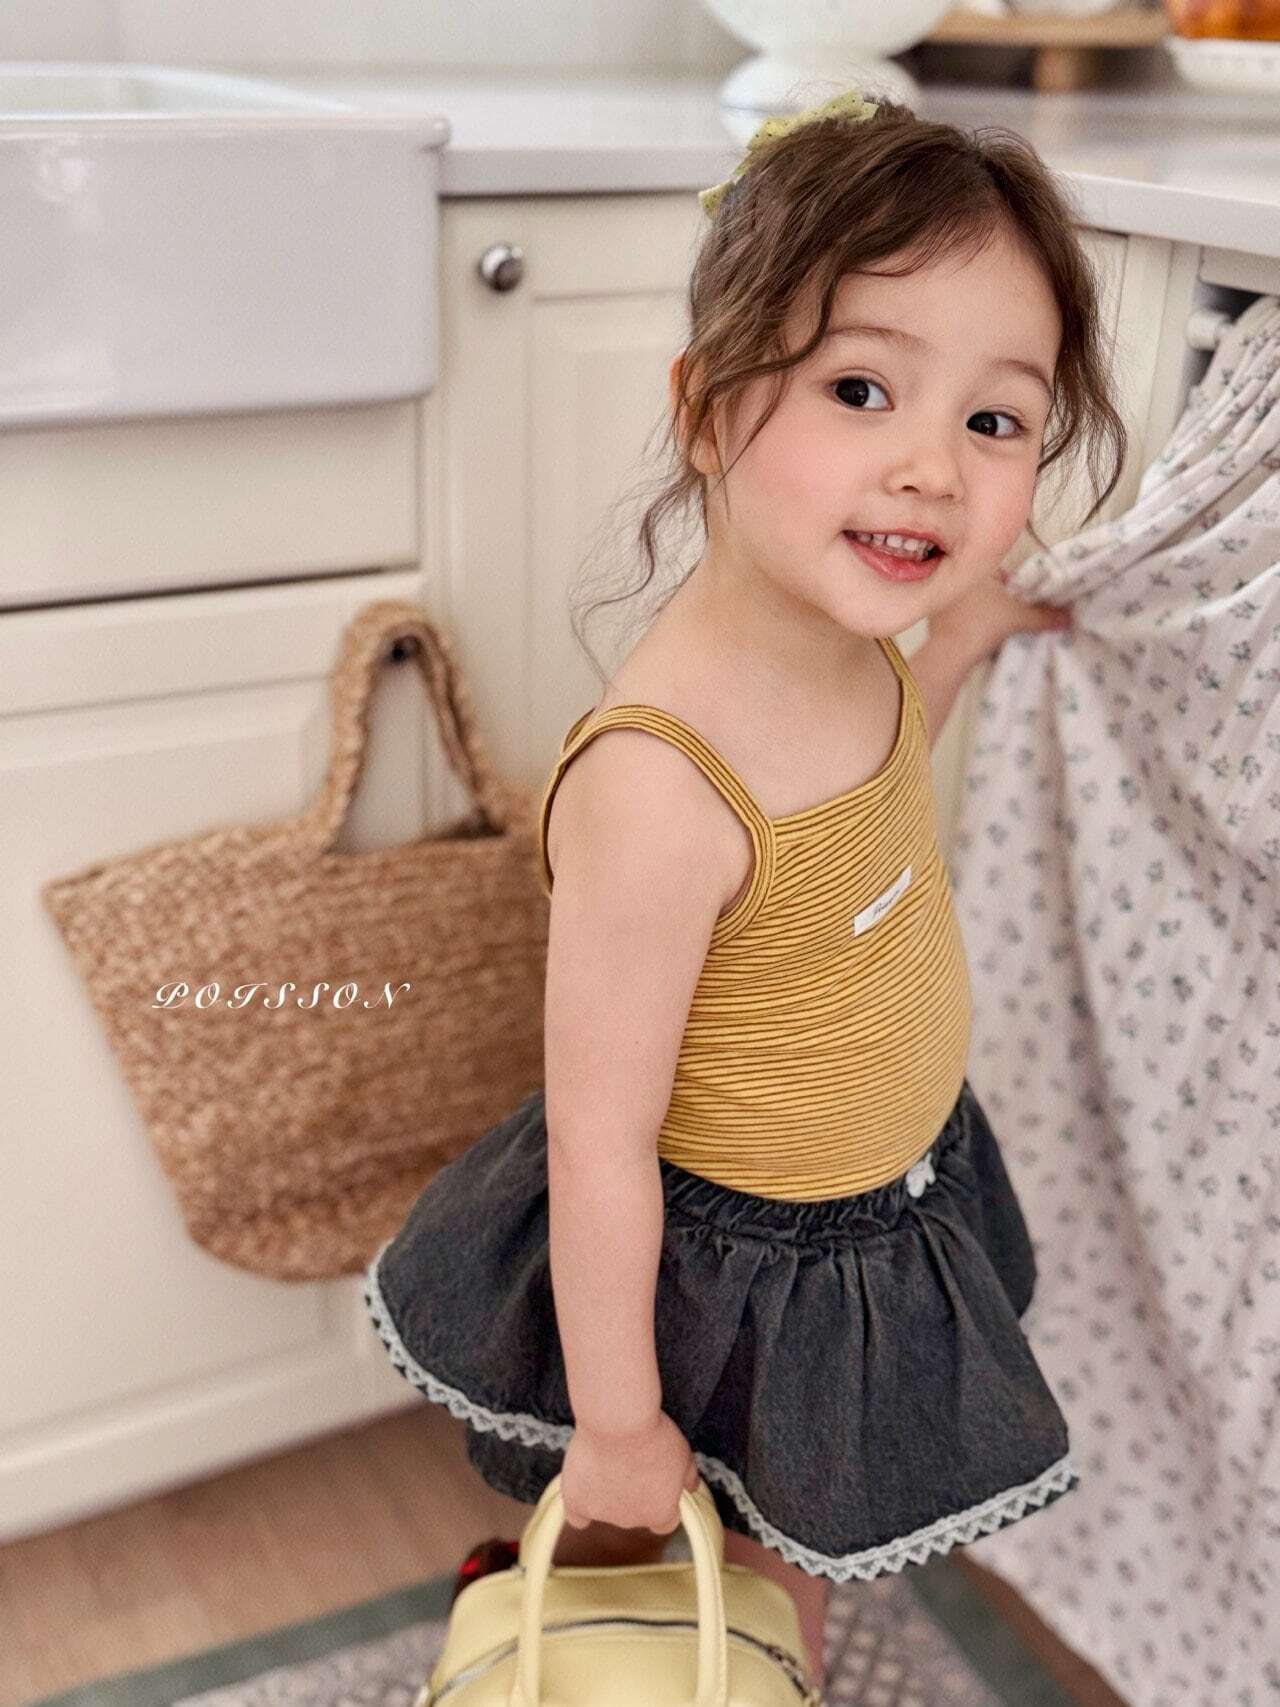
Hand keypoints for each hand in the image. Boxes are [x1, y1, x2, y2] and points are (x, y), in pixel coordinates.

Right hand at [560, 1411, 699, 1534]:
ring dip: (606, 1491)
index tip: (655, 1482)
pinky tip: (582, 1489)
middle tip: (629, 1461)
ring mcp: (603, 1514)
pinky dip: (579, 1503)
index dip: (660, 1502)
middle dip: (633, 1493)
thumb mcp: (683, 1453)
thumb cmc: (654, 1435)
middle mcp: (632, 1521)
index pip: (664, 1522)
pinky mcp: (576, 1502)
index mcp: (661, 1513)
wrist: (619, 1421)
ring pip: (605, 1509)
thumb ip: (688, 1475)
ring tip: (607, 1458)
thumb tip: (692, 1487)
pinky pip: (576, 1515)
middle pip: (633, 1514)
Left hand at [928, 565, 1071, 663]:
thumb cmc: (984, 624)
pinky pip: (956, 613)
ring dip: (979, 607)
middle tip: (1007, 608)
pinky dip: (965, 619)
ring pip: (968, 599)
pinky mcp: (933, 617)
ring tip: (992, 620)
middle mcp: (955, 580)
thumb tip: (1068, 616)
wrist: (950, 652)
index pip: (997, 569)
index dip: (1010, 581)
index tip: (1017, 595)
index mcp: (974, 570)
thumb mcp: (1018, 618)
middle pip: (982, 584)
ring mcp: (941, 599)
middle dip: (994, 594)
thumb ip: (1043, 615)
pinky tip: (973, 630)